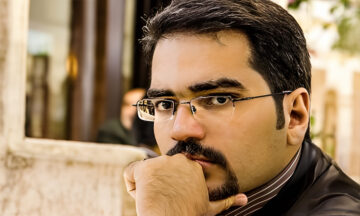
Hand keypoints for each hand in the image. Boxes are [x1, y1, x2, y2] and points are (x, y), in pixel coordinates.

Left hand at [123, 154, 246, 215]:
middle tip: (165, 202)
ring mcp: (161, 162)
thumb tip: (244, 199)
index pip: (172, 172)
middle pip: (158, 171)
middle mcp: (178, 160)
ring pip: (144, 174)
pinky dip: (131, 187)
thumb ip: (225, 201)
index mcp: (192, 166)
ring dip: (146, 188)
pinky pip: (129, 173)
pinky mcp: (144, 168)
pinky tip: (143, 198)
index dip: (170, 188)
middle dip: (158, 186)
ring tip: (156, 202)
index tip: (173, 199)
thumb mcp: (209, 208)